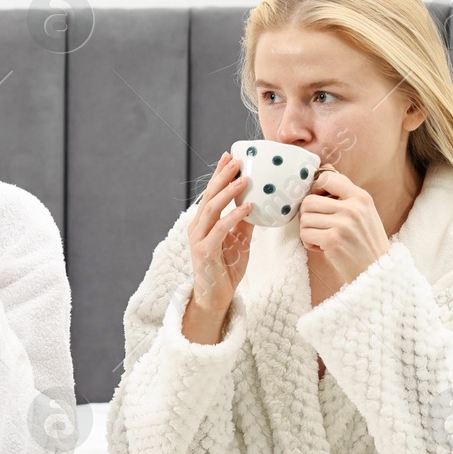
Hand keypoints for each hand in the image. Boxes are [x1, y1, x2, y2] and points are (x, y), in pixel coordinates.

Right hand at [186, 151, 253, 315]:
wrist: (215, 297)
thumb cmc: (226, 269)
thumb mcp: (239, 241)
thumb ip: (243, 222)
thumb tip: (256, 203)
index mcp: (203, 222)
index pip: (210, 193)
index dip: (219, 174)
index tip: (229, 156)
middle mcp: (197, 227)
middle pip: (209, 196)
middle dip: (223, 176)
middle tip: (236, 160)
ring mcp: (199, 238)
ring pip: (212, 208)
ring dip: (229, 192)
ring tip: (244, 179)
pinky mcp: (205, 251)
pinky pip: (220, 229)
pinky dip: (234, 216)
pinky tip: (247, 207)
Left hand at [297, 166, 388, 286]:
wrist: (378, 270)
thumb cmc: (366, 240)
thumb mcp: (364, 212)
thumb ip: (345, 194)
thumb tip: (321, 173)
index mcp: (361, 197)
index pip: (327, 178)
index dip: (316, 189)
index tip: (319, 201)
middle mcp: (353, 208)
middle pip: (309, 201)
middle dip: (308, 214)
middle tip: (319, 225)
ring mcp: (343, 224)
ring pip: (304, 218)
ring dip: (308, 230)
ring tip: (323, 237)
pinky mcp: (332, 240)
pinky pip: (305, 234)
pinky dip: (309, 242)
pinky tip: (322, 247)